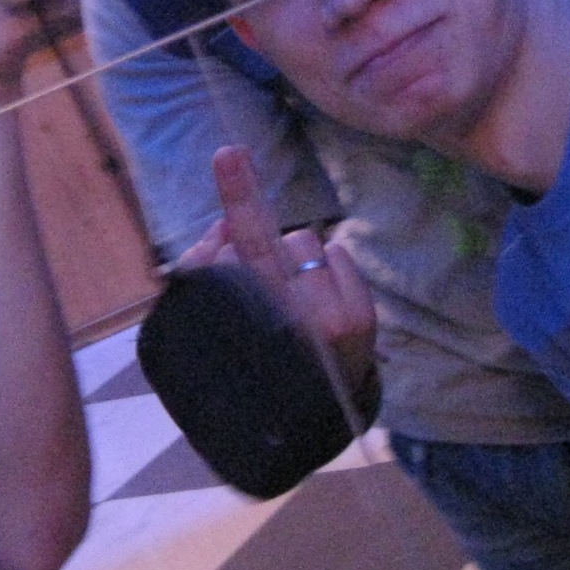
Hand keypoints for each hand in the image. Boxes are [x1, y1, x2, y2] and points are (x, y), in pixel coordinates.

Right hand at [178, 145, 376, 391]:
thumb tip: (226, 224)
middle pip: (268, 239)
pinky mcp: (363, 317)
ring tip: (290, 295)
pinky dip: (325, 266)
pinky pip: (337, 251)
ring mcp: (334, 321)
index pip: (237, 251)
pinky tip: (317, 296)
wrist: (304, 417)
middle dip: (255, 236)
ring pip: (304, 240)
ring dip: (293, 258)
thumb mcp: (209, 324)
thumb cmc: (248, 360)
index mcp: (249, 325)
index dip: (234, 196)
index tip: (229, 152)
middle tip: (250, 241)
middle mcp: (297, 323)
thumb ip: (206, 267)